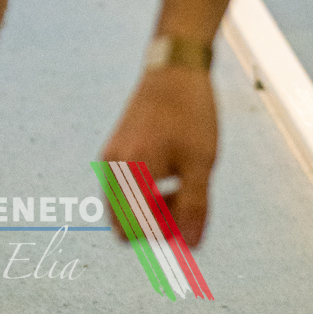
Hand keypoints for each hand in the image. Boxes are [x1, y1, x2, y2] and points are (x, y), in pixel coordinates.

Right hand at [102, 68, 218, 250]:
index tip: (188, 217)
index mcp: (129, 172)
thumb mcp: (200, 163)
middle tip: (185, 203)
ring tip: (183, 187)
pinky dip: (146, 194)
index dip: (162, 235)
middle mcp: (112, 168)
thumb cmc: (190, 114)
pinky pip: (125, 189)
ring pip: (125, 208)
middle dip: (155, 226)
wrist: (175, 67)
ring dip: (152, 210)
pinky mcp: (116, 150)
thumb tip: (191, 246)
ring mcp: (111, 158)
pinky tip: (173, 174)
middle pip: (125, 225)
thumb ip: (194, 208)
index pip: (132, 231)